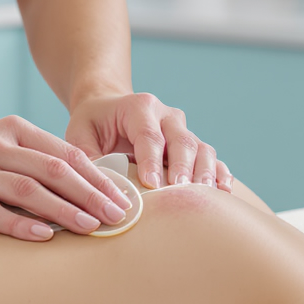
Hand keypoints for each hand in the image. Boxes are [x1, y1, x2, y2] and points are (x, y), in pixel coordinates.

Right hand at [0, 116, 133, 240]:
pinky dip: (21, 225)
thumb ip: (36, 162)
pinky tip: (44, 237)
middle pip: (52, 171)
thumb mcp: (1, 150)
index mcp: (12, 130)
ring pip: (27, 191)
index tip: (122, 199)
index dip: (97, 177)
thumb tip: (89, 190)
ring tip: (90, 227)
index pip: (65, 153)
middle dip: (90, 194)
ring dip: (63, 210)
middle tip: (117, 216)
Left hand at [65, 92, 231, 191]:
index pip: (149, 135)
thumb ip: (87, 156)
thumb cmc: (94, 123)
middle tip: (180, 190)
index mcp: (140, 107)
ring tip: (205, 196)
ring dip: (205, 173)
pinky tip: (223, 193)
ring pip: (201, 149)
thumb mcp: (80, 134)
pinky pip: (212, 159)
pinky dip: (220, 174)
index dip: (152, 160)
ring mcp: (183, 130)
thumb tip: (97, 186)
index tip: (151, 184)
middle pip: (181, 141)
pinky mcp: (193, 146)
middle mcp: (167, 116)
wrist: (109, 108)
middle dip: (182, 167)